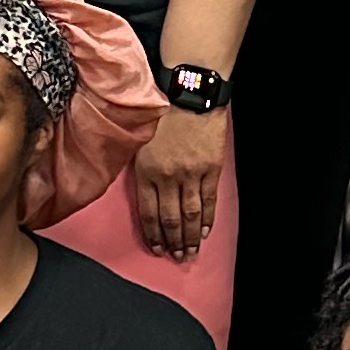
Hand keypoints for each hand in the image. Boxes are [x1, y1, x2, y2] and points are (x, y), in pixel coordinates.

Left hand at [132, 102, 227, 259]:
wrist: (190, 92)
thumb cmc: (161, 111)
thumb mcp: (139, 139)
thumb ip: (139, 167)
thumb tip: (142, 192)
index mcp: (146, 170)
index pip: (148, 212)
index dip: (152, 234)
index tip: (156, 248)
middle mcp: (167, 176)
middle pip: (169, 218)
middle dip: (173, 241)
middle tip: (176, 257)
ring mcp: (190, 174)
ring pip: (190, 214)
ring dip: (190, 237)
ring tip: (190, 252)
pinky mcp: (210, 168)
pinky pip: (208, 200)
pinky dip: (207, 219)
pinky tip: (204, 231)